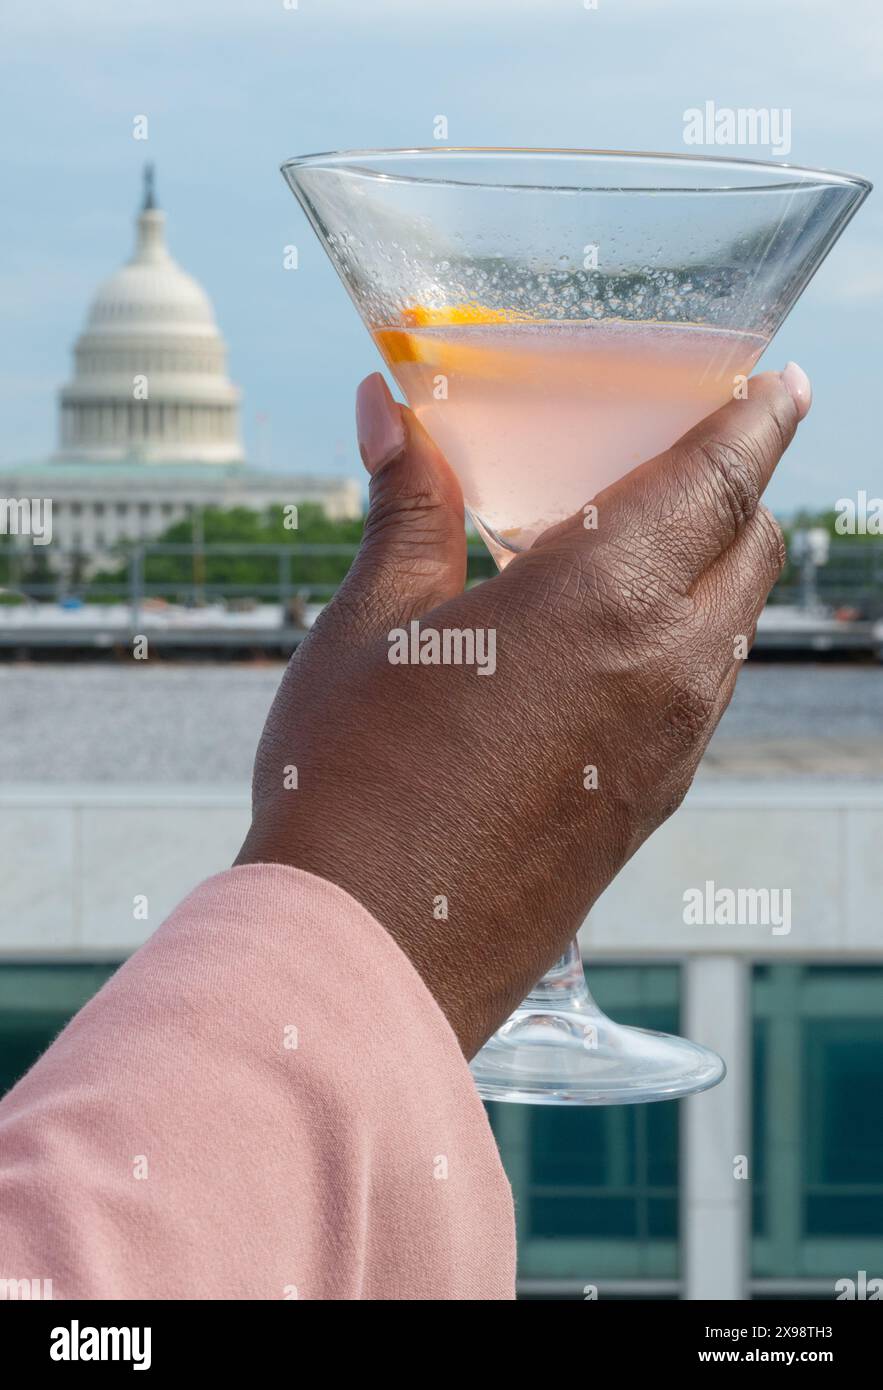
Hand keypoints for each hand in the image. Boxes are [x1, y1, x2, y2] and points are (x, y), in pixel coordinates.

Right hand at [237, 365, 809, 1056]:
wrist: (373, 948)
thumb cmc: (357, 774)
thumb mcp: (371, 622)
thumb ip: (405, 506)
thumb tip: (392, 412)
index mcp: (606, 594)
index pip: (725, 475)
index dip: (760, 419)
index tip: (784, 385)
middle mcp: (668, 666)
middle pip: (752, 547)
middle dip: (738, 489)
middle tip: (687, 459)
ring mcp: (671, 745)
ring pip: (735, 627)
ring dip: (713, 572)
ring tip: (636, 554)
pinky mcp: (653, 804)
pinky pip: (702, 696)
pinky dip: (684, 646)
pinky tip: (606, 653)